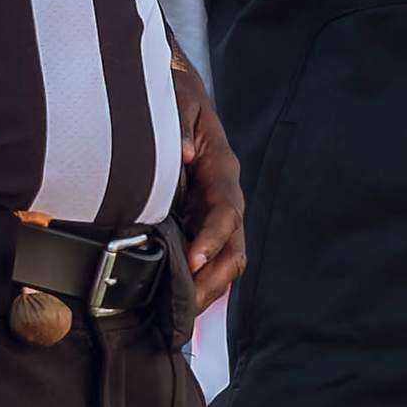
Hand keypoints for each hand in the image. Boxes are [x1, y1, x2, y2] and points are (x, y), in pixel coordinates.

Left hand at [171, 45, 244, 312]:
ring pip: (224, 258)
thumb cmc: (174, 93)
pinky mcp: (198, 219)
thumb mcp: (176, 99)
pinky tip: (177, 302)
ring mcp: (213, 209)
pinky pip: (207, 256)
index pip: (227, 210)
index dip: (213, 238)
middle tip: (186, 309)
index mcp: (221, 167)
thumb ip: (179, 124)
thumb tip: (186, 155)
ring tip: (181, 317)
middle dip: (213, 280)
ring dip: (207, 288)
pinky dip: (197, 280)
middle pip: (233, 247)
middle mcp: (223, 193)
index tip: (192, 261)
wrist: (174, 89)